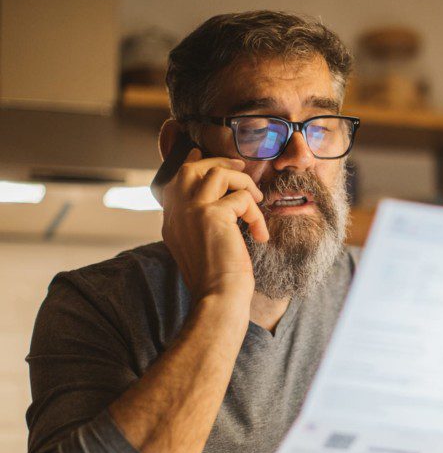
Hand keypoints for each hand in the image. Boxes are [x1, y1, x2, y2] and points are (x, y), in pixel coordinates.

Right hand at [161, 149, 267, 305]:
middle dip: (219, 164)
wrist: (219, 299)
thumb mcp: (204, 249)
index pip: (175, 181)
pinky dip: (256, 214)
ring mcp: (190, 211)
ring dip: (244, 184)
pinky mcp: (211, 215)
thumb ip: (204, 225)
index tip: (200, 154)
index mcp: (172, 222)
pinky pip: (242, 198)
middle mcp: (176, 213)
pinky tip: (260, 235)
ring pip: (218, 174)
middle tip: (241, 170)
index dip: (191, 164)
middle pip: (192, 168)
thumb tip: (223, 207)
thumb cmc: (218, 281)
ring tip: (257, 202)